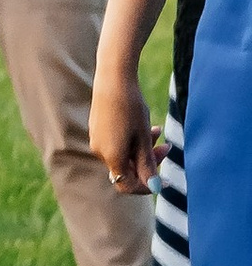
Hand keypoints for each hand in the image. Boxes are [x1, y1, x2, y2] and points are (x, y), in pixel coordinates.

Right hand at [91, 60, 160, 196]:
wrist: (114, 78)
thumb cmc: (131, 108)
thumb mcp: (144, 138)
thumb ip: (147, 165)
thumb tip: (154, 187)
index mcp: (112, 157)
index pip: (127, 185)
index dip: (146, 186)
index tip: (165, 181)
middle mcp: (100, 151)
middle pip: (126, 169)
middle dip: (148, 163)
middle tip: (167, 148)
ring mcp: (97, 139)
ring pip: (124, 154)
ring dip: (142, 149)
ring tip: (158, 131)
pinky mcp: (97, 128)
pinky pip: (116, 143)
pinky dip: (132, 140)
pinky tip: (144, 125)